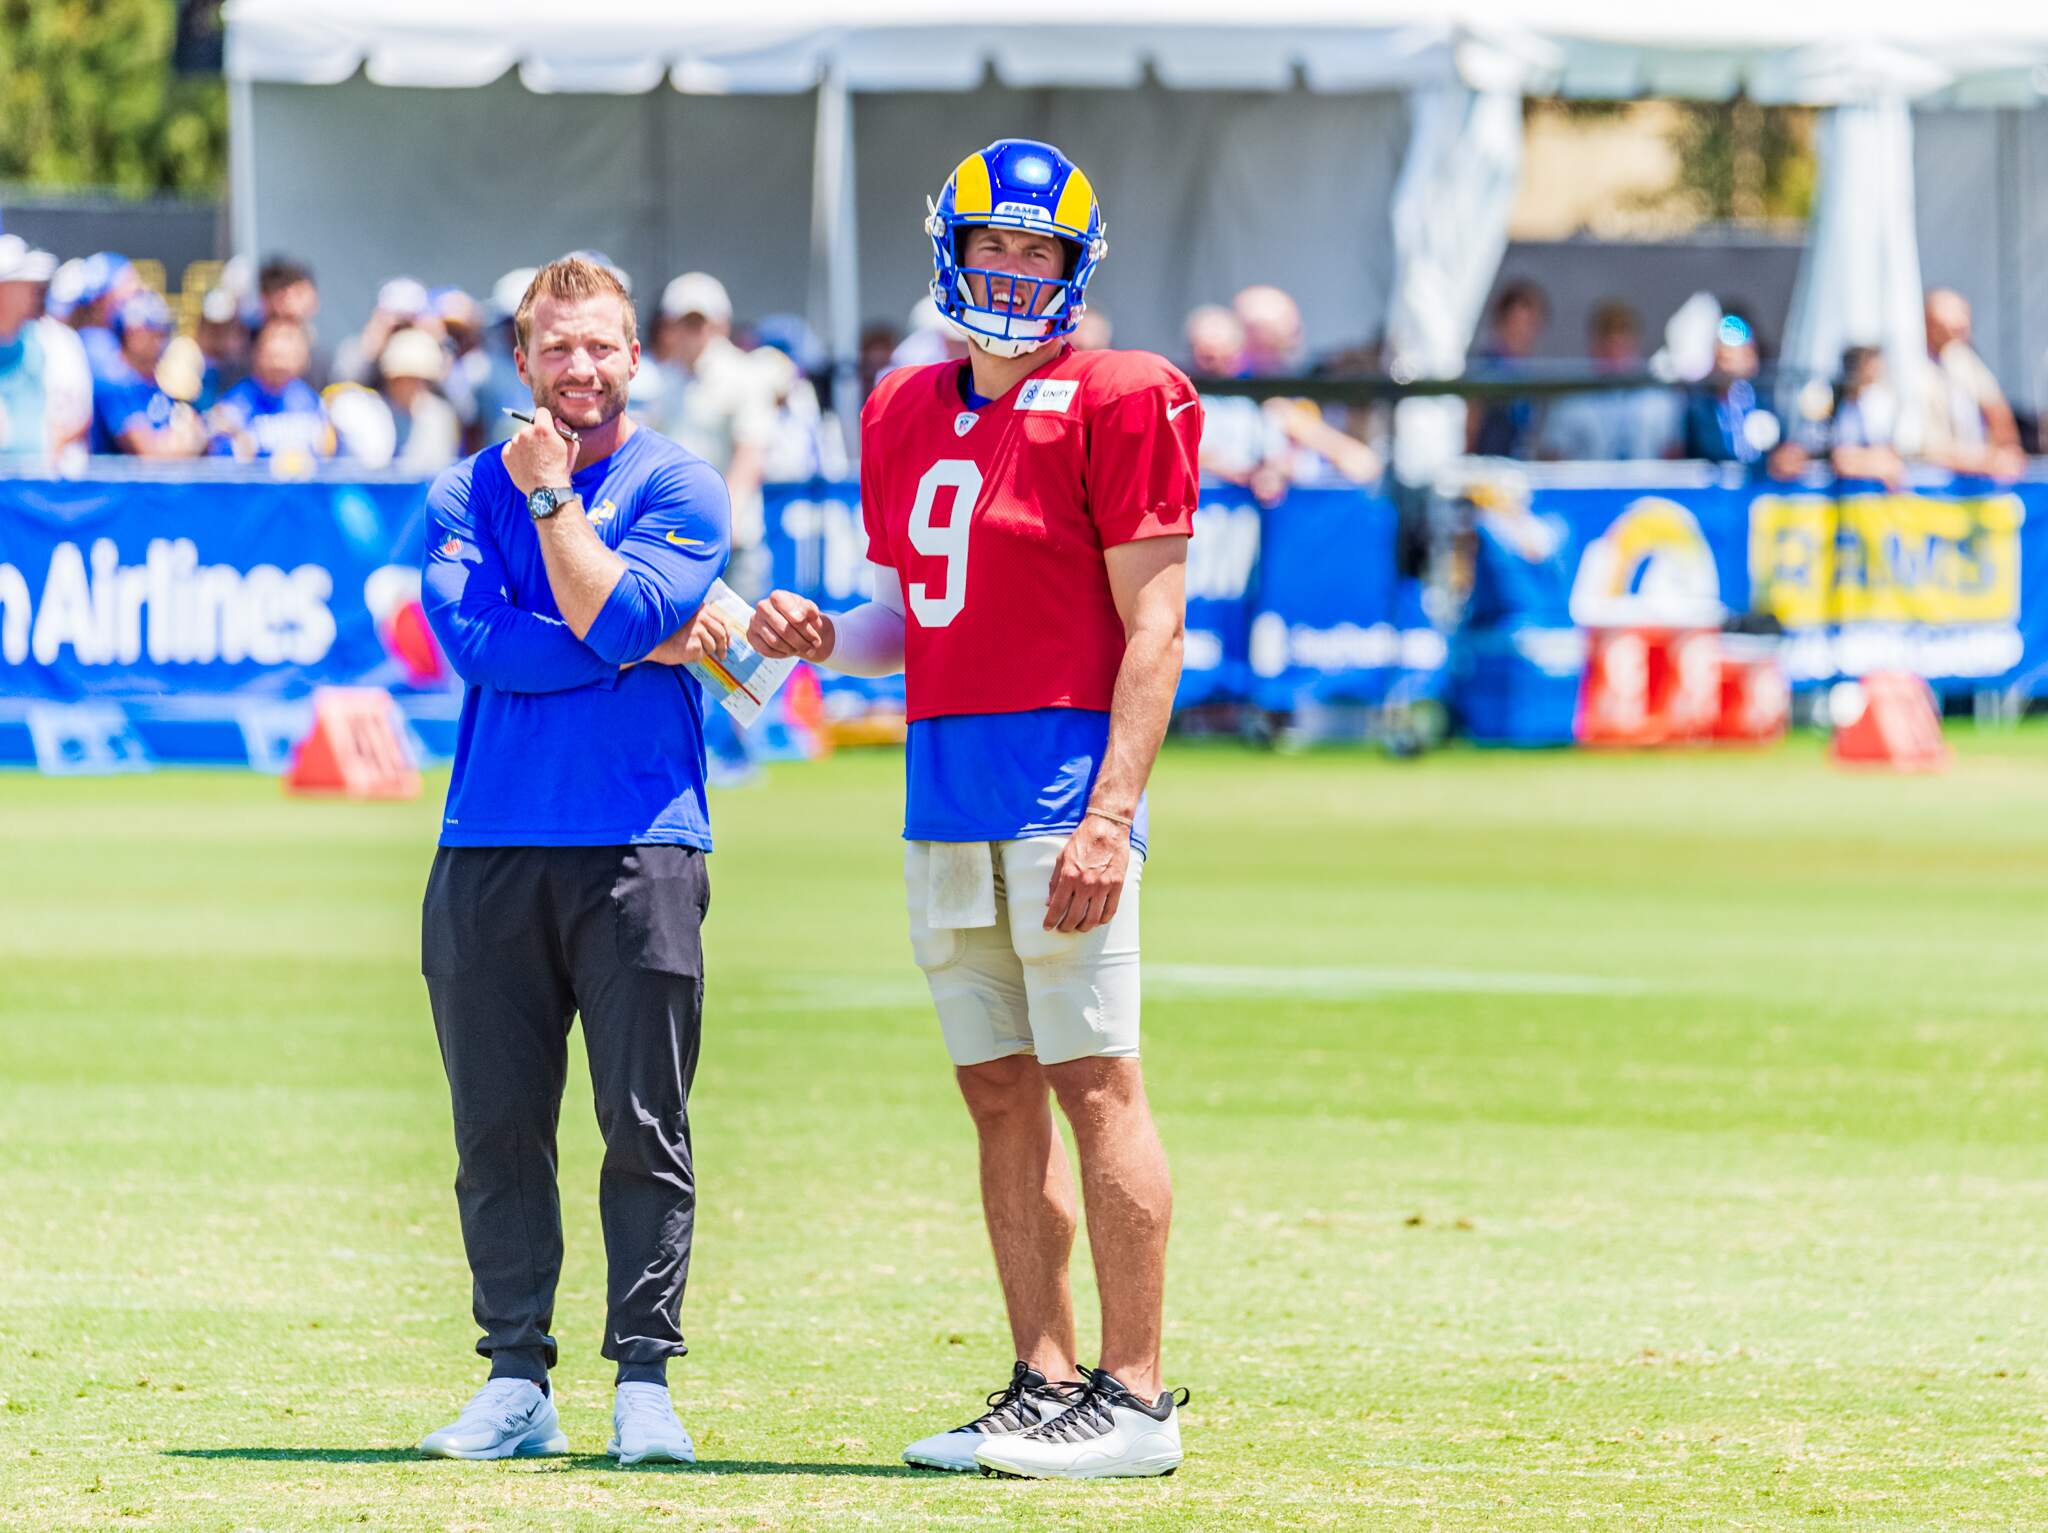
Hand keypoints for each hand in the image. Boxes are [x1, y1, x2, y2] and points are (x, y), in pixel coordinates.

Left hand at [503, 405, 577, 495]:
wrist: (546, 490)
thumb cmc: (561, 469)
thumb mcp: (571, 447)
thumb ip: (565, 429)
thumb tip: (556, 421)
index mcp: (542, 428)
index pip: (541, 412)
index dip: (546, 420)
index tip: (547, 427)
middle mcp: (526, 433)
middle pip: (529, 427)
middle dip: (535, 435)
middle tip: (542, 450)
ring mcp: (514, 443)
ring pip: (519, 438)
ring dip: (525, 444)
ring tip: (534, 459)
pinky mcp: (506, 454)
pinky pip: (510, 448)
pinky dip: (516, 454)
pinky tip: (526, 463)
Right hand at [640, 602, 731, 666]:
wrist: (651, 641)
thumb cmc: (669, 632)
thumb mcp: (688, 621)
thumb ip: (703, 622)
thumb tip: (723, 636)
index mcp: (701, 609)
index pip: (722, 621)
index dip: (727, 634)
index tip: (728, 643)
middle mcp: (701, 617)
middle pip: (721, 634)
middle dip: (723, 647)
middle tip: (722, 656)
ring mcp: (698, 630)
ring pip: (712, 646)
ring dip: (705, 652)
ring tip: (692, 650)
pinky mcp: (695, 644)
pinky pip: (702, 655)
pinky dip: (696, 656)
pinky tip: (685, 652)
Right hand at [748, 590, 834, 660]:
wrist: (787, 620)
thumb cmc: (799, 613)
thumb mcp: (809, 610)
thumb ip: (811, 612)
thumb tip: (812, 619)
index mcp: (778, 596)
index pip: (794, 617)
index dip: (807, 631)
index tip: (816, 639)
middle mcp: (763, 606)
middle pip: (785, 631)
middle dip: (801, 643)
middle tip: (812, 649)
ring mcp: (755, 621)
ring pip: (775, 642)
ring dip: (792, 649)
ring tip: (802, 650)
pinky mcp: (751, 635)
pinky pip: (766, 650)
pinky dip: (780, 654)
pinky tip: (789, 651)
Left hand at [1043, 814, 1129, 933]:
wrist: (1107, 827)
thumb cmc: (1083, 840)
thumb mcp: (1062, 858)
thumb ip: (1055, 881)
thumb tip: (1049, 902)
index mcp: (1069, 876)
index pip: (1057, 907)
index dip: (1051, 920)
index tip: (1048, 927)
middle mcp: (1085, 884)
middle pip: (1074, 916)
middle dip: (1066, 927)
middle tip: (1063, 928)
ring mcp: (1103, 886)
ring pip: (1093, 918)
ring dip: (1084, 927)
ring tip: (1079, 927)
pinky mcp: (1117, 885)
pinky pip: (1110, 910)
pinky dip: (1103, 920)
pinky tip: (1097, 921)